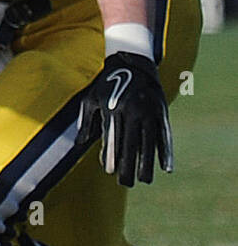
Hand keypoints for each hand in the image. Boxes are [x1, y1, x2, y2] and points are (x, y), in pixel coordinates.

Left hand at [76, 51, 172, 186]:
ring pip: (148, 142)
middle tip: (125, 183)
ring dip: (147, 163)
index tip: (109, 171)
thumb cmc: (108, 84)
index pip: (112, 136)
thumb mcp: (92, 98)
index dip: (111, 155)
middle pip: (130, 143)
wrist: (132, 62)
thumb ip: (86, 121)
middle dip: (128, 164)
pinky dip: (167, 152)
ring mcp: (148, 111)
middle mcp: (131, 110)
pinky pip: (165, 136)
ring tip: (145, 180)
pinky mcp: (162, 112)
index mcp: (113, 107)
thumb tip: (79, 144)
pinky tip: (167, 168)